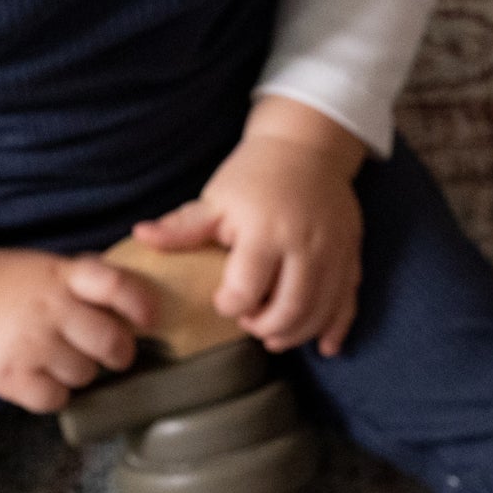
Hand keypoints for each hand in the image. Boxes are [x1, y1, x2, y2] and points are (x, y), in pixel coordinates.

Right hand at [0, 244, 155, 411]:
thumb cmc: (6, 286)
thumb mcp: (47, 267)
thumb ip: (86, 281)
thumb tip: (135, 303)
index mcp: (63, 277)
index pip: (117, 286)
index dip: (140, 305)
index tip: (148, 320)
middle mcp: (52, 309)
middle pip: (112, 343)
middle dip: (117, 353)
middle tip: (107, 353)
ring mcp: (32, 345)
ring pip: (86, 375)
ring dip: (79, 373)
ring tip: (57, 360)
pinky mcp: (12, 376)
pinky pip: (56, 398)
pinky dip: (53, 394)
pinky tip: (40, 378)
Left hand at [133, 97, 366, 354]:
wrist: (309, 146)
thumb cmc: (255, 175)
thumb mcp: (217, 198)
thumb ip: (183, 227)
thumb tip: (140, 236)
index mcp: (265, 231)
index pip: (246, 290)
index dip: (229, 306)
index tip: (221, 301)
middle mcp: (305, 245)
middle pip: (289, 310)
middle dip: (264, 328)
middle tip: (248, 324)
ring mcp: (334, 253)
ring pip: (319, 313)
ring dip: (295, 334)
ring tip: (274, 334)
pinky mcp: (352, 256)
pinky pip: (348, 303)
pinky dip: (336, 329)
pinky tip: (325, 346)